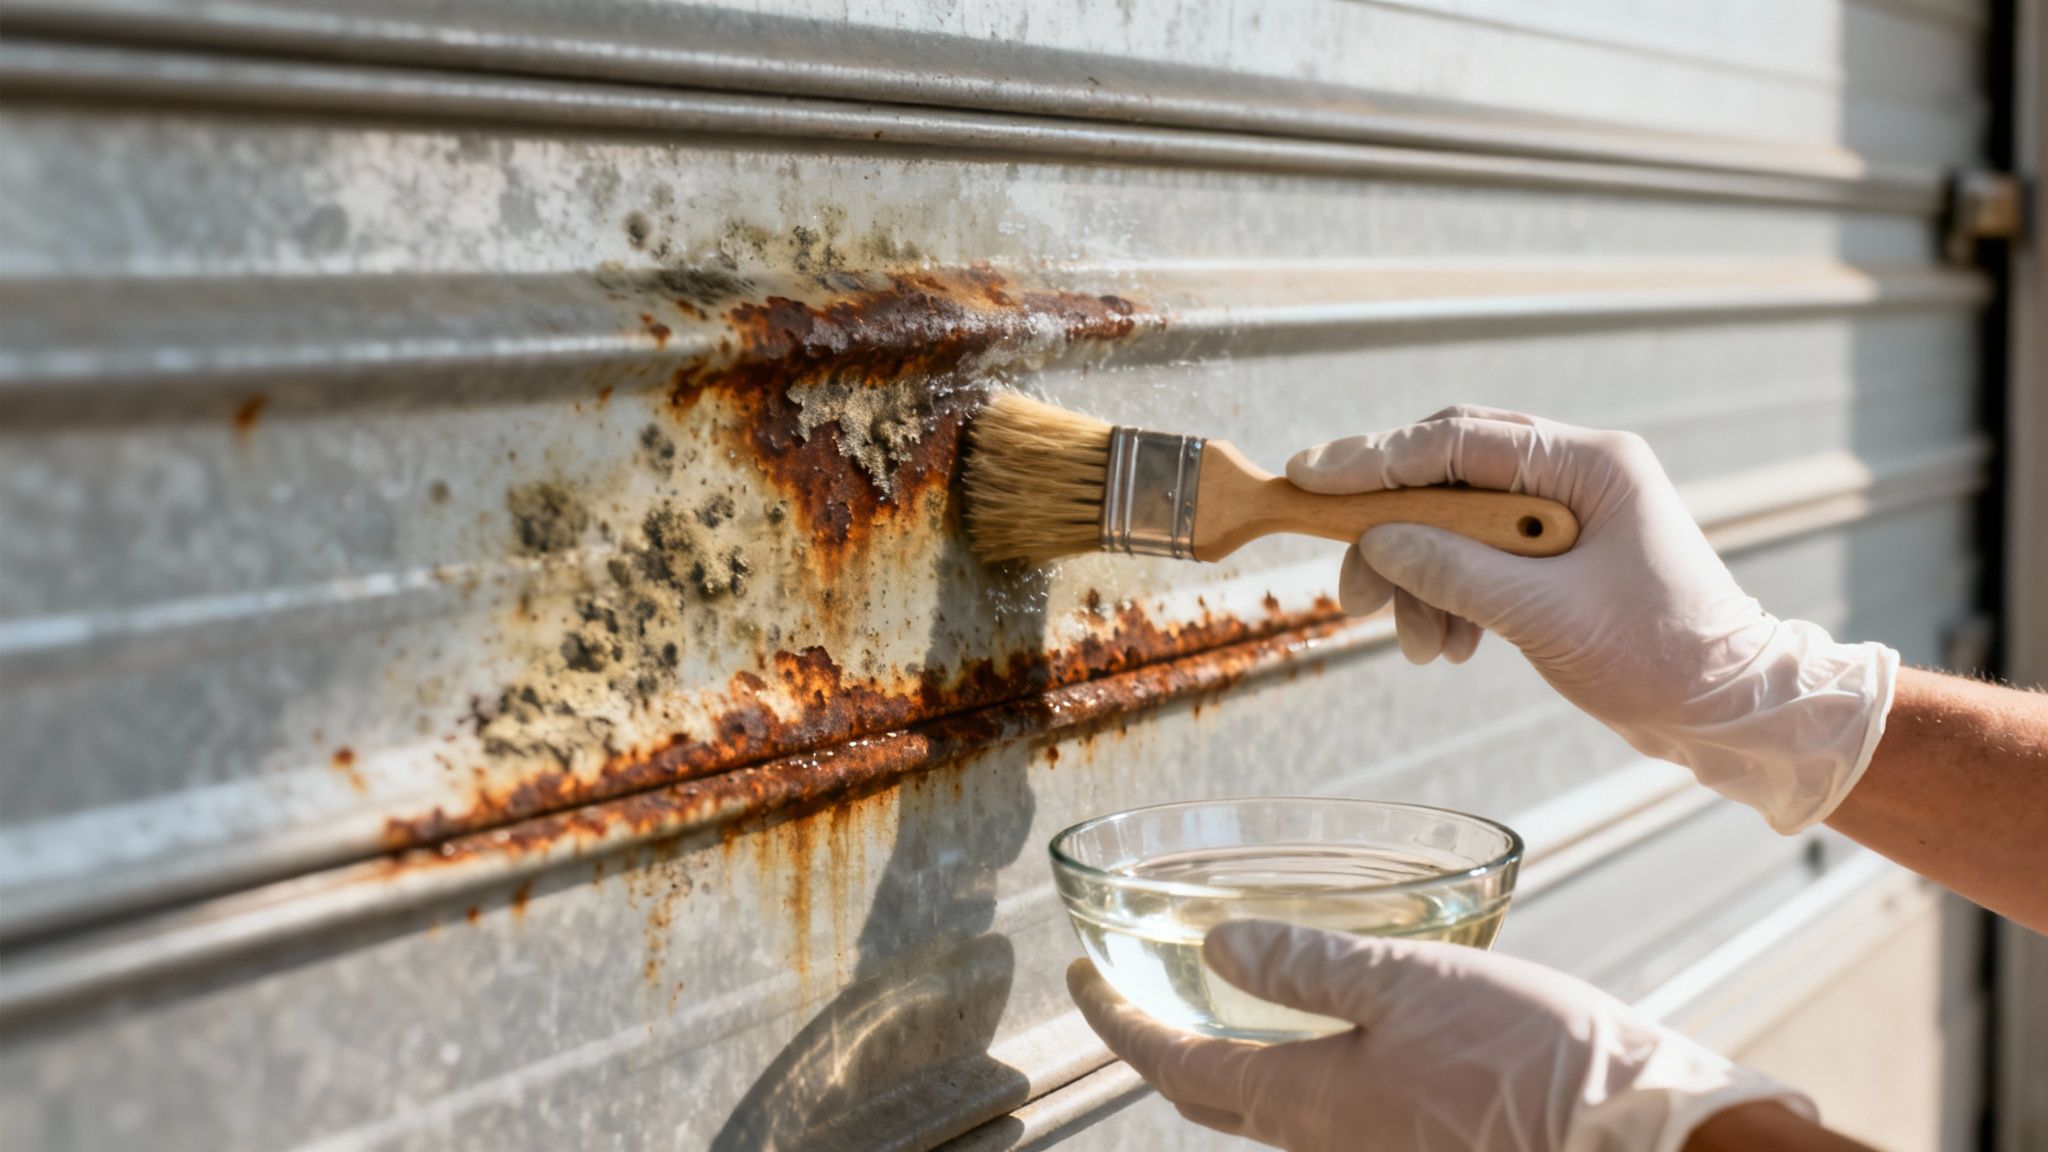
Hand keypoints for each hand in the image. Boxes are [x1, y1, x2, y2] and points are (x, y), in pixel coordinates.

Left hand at [1068, 920, 1808, 1151]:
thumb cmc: (1532, 1056)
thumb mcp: (1409, 982)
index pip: (1176, 1067)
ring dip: (1221, 1057)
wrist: (1640, 1136)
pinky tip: (1317, 1027)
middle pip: (1212, 1096)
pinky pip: (1323, 1110)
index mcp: (1311, 1102)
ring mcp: (1374, 1148)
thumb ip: (1308, 966)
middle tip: (1122, 990)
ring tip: (1206, 998)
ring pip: (1267, 1106)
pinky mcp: (1419, 1142)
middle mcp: (1329, 1140)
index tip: (1077, 979)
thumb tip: (1213, 951)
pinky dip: (1289, 1065)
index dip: (1116, 1023)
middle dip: (1156, 1043)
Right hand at [1288, 407, 1897, 832]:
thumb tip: (1375, 541)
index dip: (1374, 459)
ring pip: (1455, 524)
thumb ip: (1453, 570)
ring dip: (1421, 583)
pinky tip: (1451, 645)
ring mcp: (1568, 513)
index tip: (1309, 475)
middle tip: (1349, 593)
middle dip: (1392, 536)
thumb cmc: (1662, 659)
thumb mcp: (1545, 616)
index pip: (1457, 441)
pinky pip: (1478, 558)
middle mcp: (1577, 474)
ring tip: (1420, 647)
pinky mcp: (1559, 555)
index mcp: (1589, 464)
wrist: (1733, 714)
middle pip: (1448, 477)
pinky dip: (1451, 600)